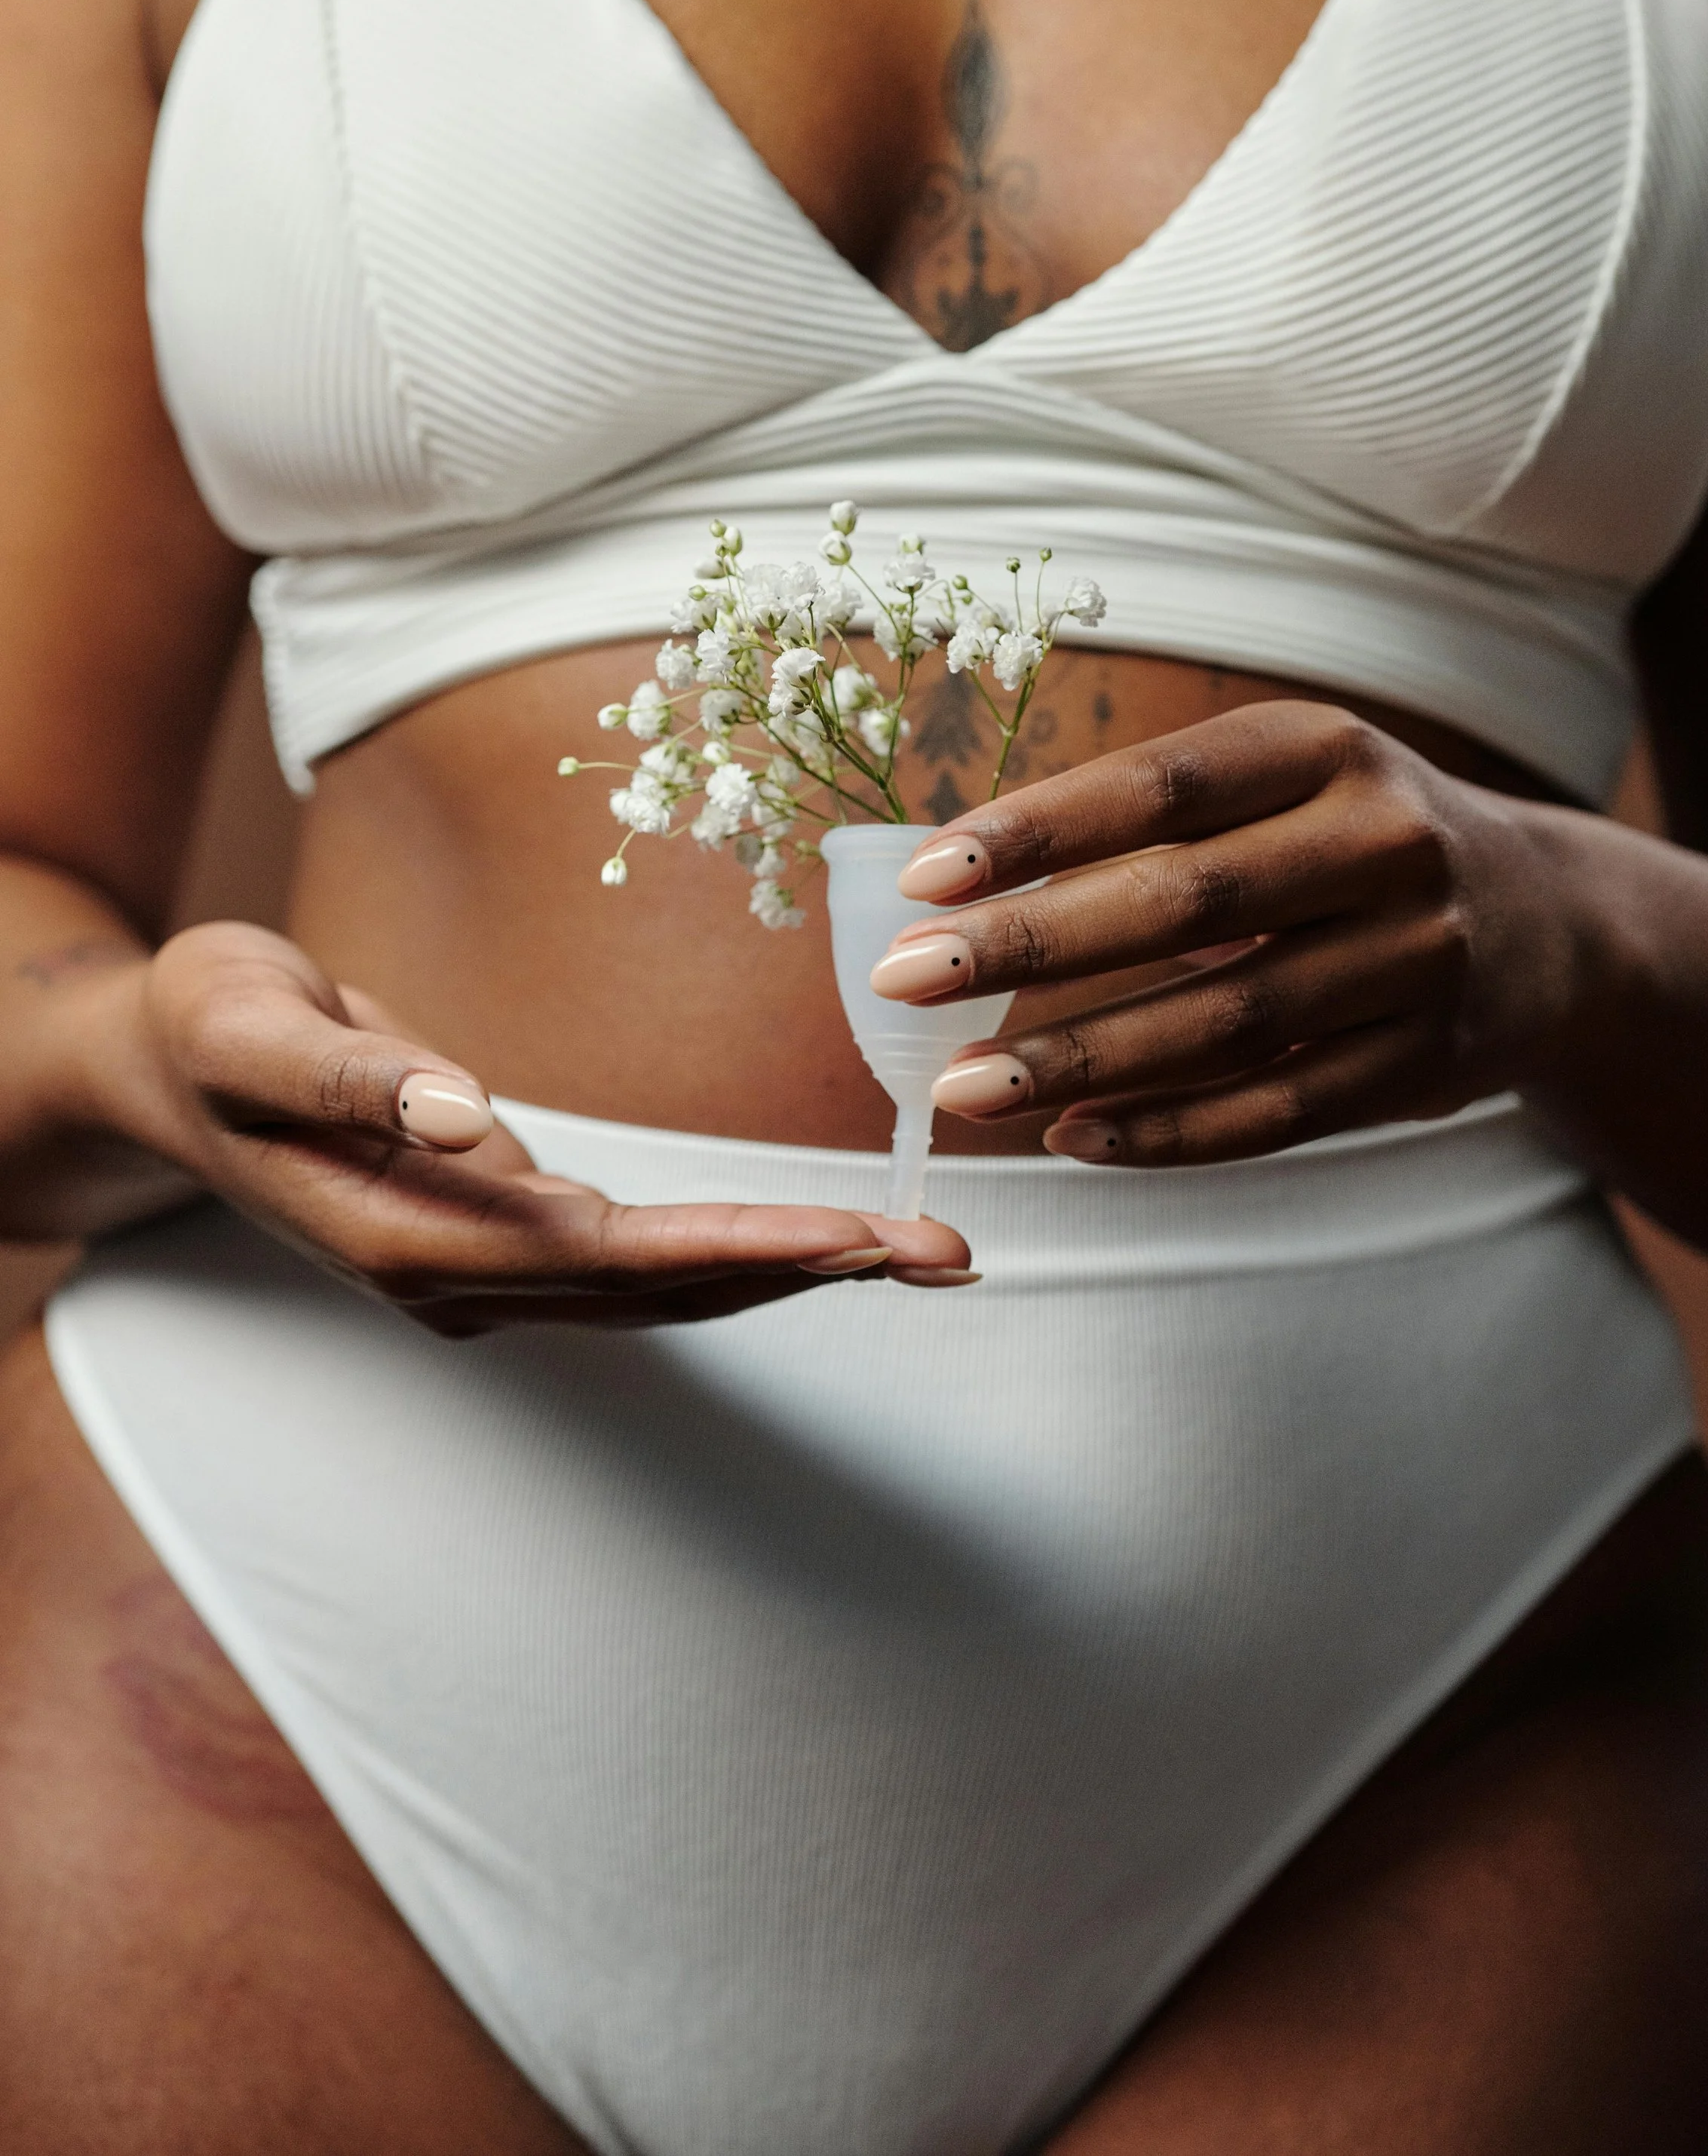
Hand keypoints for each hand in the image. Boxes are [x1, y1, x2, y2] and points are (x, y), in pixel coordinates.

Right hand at [64, 921, 973, 1331]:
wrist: (152, 1072)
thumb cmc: (200, 1029)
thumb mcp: (250, 1023)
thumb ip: (354, 1075)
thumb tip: (459, 1114)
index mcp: (405, 1233)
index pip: (606, 1255)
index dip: (738, 1247)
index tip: (857, 1238)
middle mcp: (454, 1275)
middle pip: (662, 1290)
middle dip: (809, 1272)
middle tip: (949, 1254)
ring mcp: (474, 1269)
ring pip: (661, 1287)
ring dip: (791, 1272)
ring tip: (920, 1254)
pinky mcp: (492, 1237)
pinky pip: (637, 1261)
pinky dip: (734, 1249)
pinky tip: (813, 1240)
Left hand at [871, 701, 1598, 1167]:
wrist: (1555, 922)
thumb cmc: (1353, 838)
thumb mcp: (1288, 779)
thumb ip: (1158, 822)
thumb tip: (961, 883)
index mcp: (1331, 748)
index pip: (1166, 785)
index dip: (1041, 829)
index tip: (923, 875)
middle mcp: (1387, 842)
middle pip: (1186, 903)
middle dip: (1030, 947)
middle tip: (904, 982)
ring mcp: (1419, 958)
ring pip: (1225, 1021)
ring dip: (1080, 1060)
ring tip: (961, 1089)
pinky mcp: (1428, 1062)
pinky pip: (1280, 1109)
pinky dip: (1170, 1132)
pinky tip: (1074, 1139)